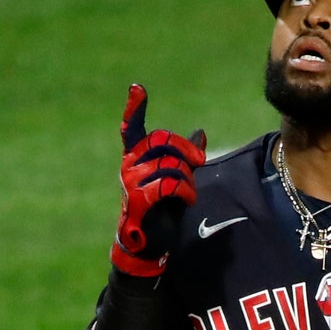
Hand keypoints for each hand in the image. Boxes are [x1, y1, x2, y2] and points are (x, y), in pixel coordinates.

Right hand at [111, 84, 206, 276]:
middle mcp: (129, 165)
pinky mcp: (140, 199)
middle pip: (162, 140)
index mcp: (135, 157)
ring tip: (186, 192)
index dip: (135, 108)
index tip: (137, 88)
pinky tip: (186, 201)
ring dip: (187, 178)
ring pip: (170, 163)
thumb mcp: (177, 177)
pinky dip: (185, 191)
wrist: (150, 241)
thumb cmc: (162, 207)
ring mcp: (131, 182)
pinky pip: (170, 183)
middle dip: (186, 150)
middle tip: (198, 163)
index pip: (134, 129)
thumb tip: (200, 132)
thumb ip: (186, 156)